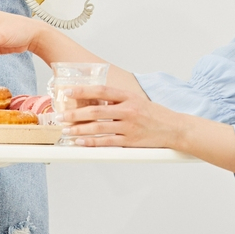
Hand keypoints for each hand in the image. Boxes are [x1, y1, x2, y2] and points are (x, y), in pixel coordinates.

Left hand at [61, 81, 183, 147]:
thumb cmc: (155, 114)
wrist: (174, 128)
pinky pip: (106, 142)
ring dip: (79, 130)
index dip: (83, 90)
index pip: (101, 90)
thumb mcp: (138, 100)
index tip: (68, 91)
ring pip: (98, 128)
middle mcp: (128, 110)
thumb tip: (96, 99)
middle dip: (74, 114)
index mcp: (128, 97)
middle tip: (60, 116)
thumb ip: (118, 100)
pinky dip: (91, 143)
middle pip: (96, 111)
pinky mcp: (130, 141)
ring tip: (66, 131)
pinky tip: (80, 143)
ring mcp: (129, 126)